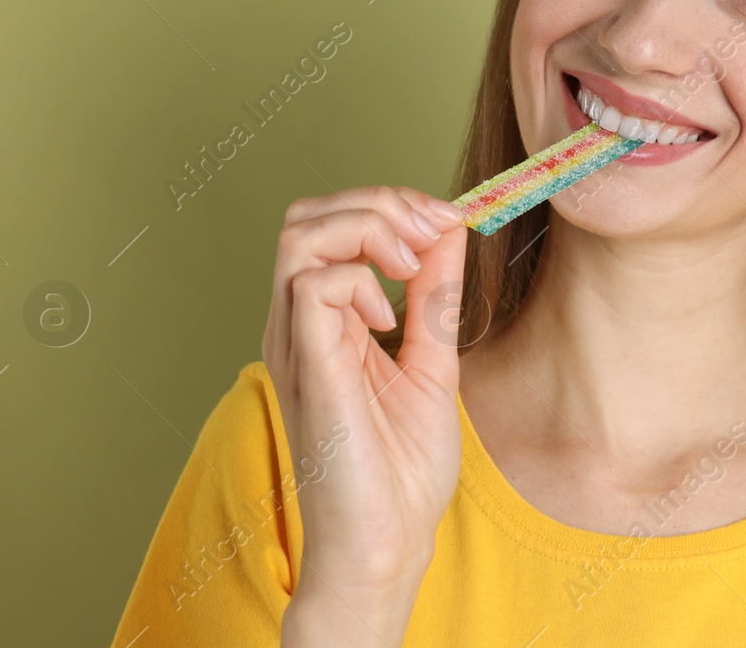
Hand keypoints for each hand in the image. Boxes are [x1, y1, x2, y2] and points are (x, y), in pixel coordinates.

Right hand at [263, 184, 467, 616]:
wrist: (389, 543)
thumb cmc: (400, 470)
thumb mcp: (432, 360)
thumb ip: (434, 296)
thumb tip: (447, 229)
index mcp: (324, 321)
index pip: (332, 222)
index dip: (393, 204)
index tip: (449, 220)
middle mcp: (299, 324)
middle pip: (308, 214)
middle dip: (380, 202)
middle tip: (433, 232)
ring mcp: (296, 343)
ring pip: (302, 233)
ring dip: (370, 226)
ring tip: (412, 263)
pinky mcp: (307, 367)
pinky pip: (310, 284)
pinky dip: (357, 279)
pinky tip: (388, 319)